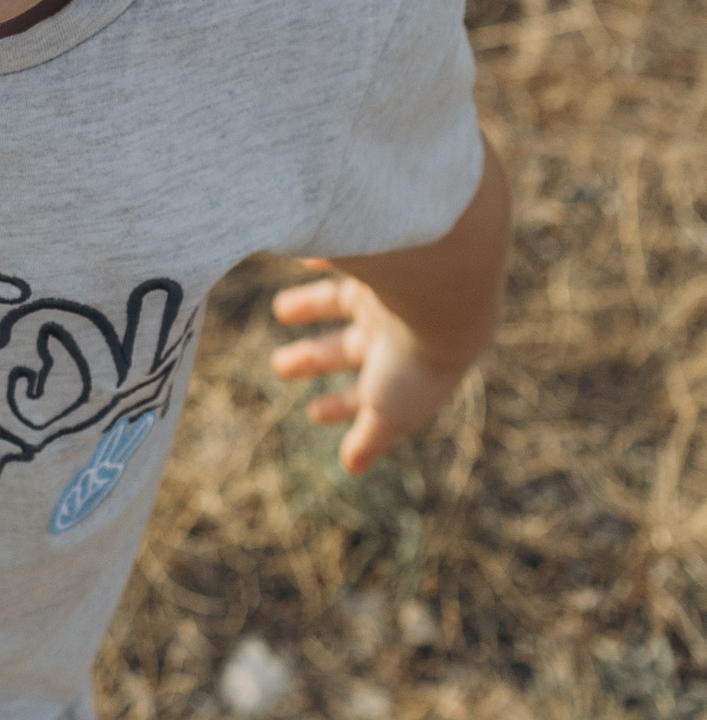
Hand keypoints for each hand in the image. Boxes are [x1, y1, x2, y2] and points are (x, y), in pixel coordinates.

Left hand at [269, 260, 466, 475]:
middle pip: (349, 347)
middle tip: (280, 367)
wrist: (438, 290)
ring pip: (341, 299)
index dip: (343, 406)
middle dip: (314, 359)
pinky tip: (304, 257)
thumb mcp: (389, 409)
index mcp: (403, 370)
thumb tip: (352, 467)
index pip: (369, 394)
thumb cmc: (415, 358)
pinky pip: (342, 251)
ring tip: (281, 310)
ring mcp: (385, 291)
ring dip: (310, 306)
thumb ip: (372, 437)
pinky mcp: (374, 253)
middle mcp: (396, 330)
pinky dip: (322, 256)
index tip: (313, 413)